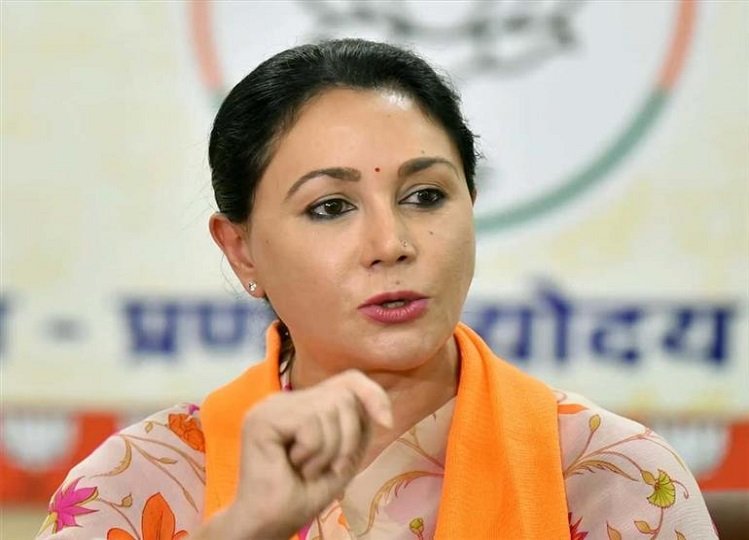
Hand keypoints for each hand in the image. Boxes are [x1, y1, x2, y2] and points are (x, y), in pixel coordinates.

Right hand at [195, 369, 392, 539]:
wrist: (270, 524)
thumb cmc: (304, 494)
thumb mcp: (345, 455)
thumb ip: (359, 425)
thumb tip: (379, 407)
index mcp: (302, 404)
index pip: (348, 380)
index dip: (372, 394)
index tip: (387, 422)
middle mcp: (286, 400)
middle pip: (343, 394)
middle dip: (349, 436)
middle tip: (330, 466)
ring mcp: (271, 406)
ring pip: (329, 408)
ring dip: (329, 451)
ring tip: (306, 469)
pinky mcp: (262, 419)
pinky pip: (310, 423)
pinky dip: (313, 452)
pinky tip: (292, 466)